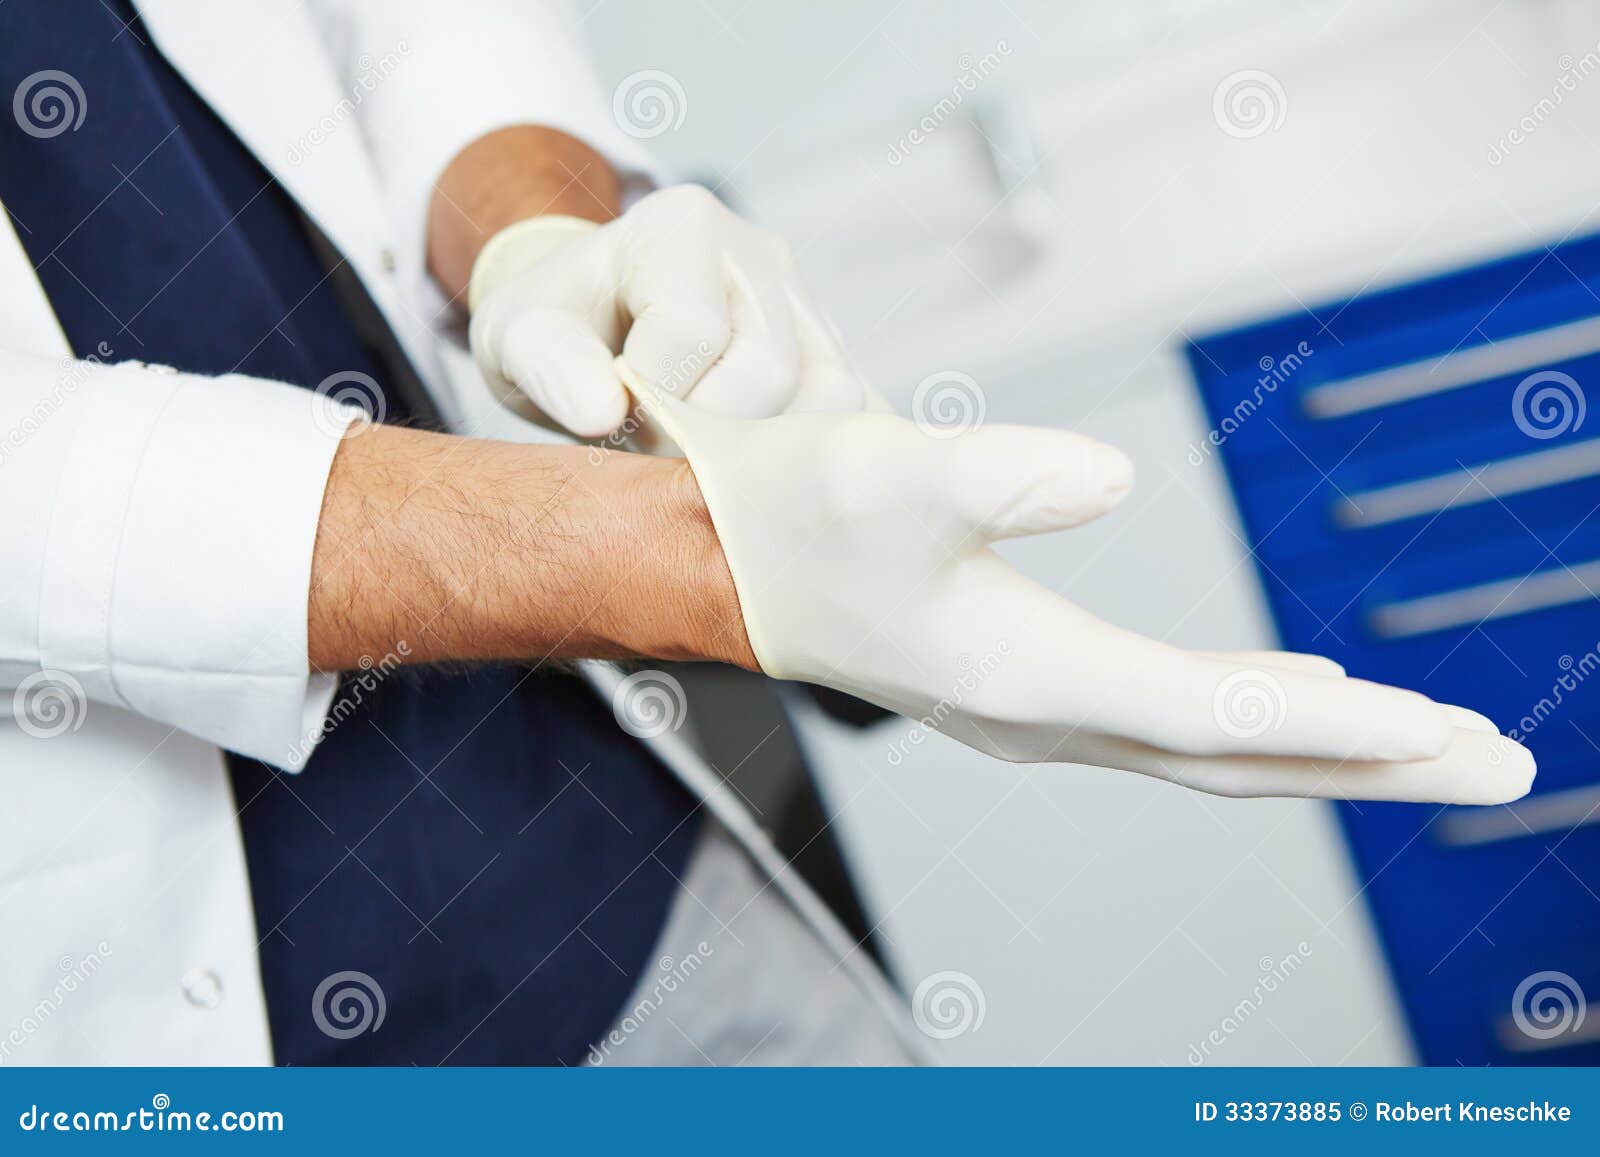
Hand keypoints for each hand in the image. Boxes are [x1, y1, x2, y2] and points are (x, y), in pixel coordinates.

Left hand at [468, 185, 880, 437]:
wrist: (592, 319)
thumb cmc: (557, 326)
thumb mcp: (518, 337)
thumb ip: (549, 366)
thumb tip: (602, 411)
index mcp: (680, 227)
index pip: (693, 332)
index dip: (652, 399)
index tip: (612, 415)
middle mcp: (759, 252)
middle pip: (770, 370)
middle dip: (708, 431)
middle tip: (655, 441)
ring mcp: (806, 302)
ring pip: (829, 398)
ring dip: (764, 449)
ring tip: (700, 447)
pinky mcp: (831, 351)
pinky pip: (853, 414)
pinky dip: (806, 452)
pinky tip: (751, 462)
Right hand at [618, 360, 1535, 803]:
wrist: (708, 560)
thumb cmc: (786, 513)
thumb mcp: (883, 469)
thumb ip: (994, 470)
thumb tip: (1113, 475)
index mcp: (1018, 673)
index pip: (1210, 717)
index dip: (1334, 724)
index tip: (1449, 732)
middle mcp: (1040, 714)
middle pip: (1237, 760)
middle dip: (1369, 765)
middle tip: (1499, 765)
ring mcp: (1035, 713)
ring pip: (1210, 754)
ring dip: (1324, 753)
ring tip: (1429, 746)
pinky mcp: (1026, 690)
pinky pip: (1171, 729)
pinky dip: (1253, 729)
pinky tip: (1295, 706)